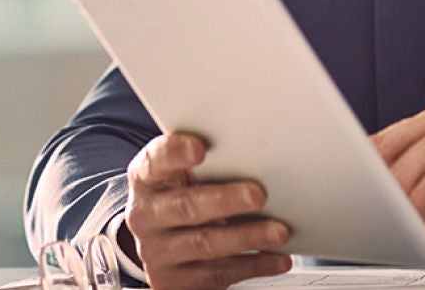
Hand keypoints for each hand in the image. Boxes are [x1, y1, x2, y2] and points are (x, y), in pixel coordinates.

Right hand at [122, 132, 292, 289]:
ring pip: (205, 244)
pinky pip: (218, 274)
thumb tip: (256, 149)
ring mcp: (158, 253)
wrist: (163, 245)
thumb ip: (209, 162)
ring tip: (279, 232)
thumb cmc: (183, 196)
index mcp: (146, 179)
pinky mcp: (174, 282)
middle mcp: (145, 216)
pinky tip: (277, 258)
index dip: (174, 154)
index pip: (155, 161)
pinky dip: (253, 265)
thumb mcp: (183, 175)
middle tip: (258, 194)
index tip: (200, 148)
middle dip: (224, 200)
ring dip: (247, 237)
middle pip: (185, 206)